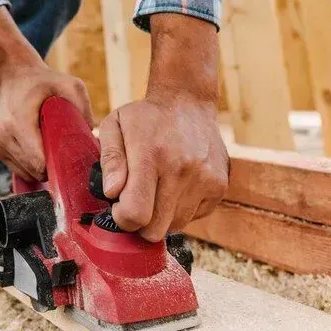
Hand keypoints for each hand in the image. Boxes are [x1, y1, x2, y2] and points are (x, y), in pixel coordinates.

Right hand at [0, 6, 93, 181]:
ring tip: (52, 148)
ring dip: (42, 169)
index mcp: (19, 122)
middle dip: (54, 168)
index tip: (72, 160)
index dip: (58, 166)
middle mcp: (5, 136)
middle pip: (35, 171)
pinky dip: (32, 166)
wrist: (14, 76)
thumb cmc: (42, 81)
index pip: (39, 162)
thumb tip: (94, 135)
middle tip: (66, 153)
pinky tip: (40, 150)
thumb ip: (83, 107)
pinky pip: (19, 170)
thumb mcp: (68, 84)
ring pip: (27, 174)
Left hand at [98, 95, 227, 240]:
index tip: (118, 206)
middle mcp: (181, 169)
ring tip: (157, 188)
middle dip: (140, 223)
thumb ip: (110, 160)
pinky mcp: (219, 185)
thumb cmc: (145, 117)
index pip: (135, 213)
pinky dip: (181, 209)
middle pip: (155, 229)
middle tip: (135, 201)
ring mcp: (204, 178)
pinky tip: (175, 185)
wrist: (187, 101)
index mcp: (150, 155)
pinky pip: (195, 216)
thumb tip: (112, 192)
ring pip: (176, 226)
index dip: (122, 219)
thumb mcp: (114, 125)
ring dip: (162, 216)